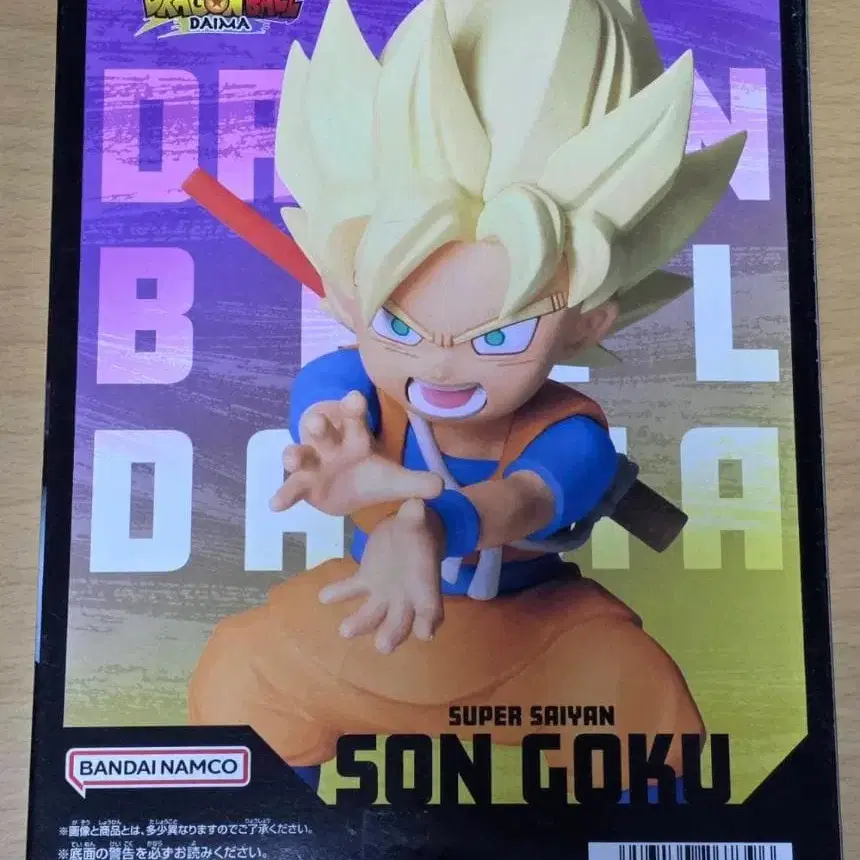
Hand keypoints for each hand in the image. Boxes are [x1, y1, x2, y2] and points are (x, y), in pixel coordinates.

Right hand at [270, 391, 443, 515]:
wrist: (351, 493)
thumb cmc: (370, 475)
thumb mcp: (394, 480)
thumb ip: (416, 482)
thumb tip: (441, 488)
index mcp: (356, 439)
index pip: (356, 419)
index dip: (353, 408)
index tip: (355, 398)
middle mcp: (331, 446)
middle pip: (324, 431)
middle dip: (319, 425)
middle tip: (317, 420)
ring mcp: (314, 463)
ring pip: (301, 453)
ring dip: (294, 454)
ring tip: (292, 459)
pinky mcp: (303, 484)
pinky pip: (292, 487)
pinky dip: (284, 494)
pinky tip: (276, 505)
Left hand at [318, 500, 445, 653]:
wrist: (410, 529)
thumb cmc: (420, 528)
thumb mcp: (420, 520)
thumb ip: (417, 516)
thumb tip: (416, 505)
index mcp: (426, 584)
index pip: (431, 607)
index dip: (429, 620)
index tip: (425, 632)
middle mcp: (405, 596)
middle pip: (400, 621)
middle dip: (392, 633)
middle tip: (382, 646)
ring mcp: (383, 591)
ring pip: (372, 613)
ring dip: (360, 623)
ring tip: (345, 630)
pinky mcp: (366, 580)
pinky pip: (351, 590)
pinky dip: (338, 594)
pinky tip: (324, 596)